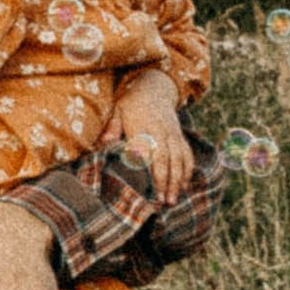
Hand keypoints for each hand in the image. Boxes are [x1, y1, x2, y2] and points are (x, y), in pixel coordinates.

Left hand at [111, 68, 194, 200]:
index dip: (149, 170)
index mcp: (143, 126)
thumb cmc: (131, 104)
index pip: (148, 151)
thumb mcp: (117, 110)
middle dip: (166, 181)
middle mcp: (161, 131)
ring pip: (179, 159)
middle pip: (166, 159)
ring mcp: (173, 134)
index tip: (147, 187)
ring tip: (173, 200)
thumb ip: (112, 128)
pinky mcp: (180, 136)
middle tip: (163, 201)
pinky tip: (183, 186)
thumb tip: (102, 144)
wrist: (154, 88)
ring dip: (178, 180)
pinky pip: (187, 155)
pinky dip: (187, 171)